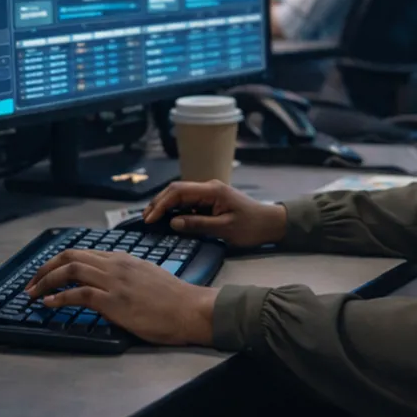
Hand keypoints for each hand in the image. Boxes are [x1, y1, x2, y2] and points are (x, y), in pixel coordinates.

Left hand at [24, 250, 216, 345]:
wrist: (190, 309)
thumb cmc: (173, 298)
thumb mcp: (146, 276)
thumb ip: (125, 275)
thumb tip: (107, 284)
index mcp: (122, 258)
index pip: (82, 253)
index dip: (58, 263)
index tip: (45, 274)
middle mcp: (115, 265)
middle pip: (70, 257)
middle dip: (45, 269)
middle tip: (31, 282)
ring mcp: (114, 282)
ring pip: (70, 271)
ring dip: (45, 282)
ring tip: (31, 293)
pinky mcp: (114, 301)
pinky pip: (79, 294)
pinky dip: (58, 298)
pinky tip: (47, 304)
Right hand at [144, 180, 286, 248]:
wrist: (271, 223)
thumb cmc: (251, 227)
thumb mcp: (224, 229)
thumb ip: (198, 224)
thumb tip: (173, 222)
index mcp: (211, 190)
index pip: (179, 191)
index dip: (161, 204)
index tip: (149, 219)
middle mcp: (208, 187)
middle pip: (176, 190)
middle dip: (158, 202)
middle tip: (145, 219)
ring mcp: (210, 193)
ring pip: (181, 195)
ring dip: (165, 205)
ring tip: (151, 218)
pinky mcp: (211, 200)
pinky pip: (189, 202)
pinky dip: (175, 209)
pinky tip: (168, 219)